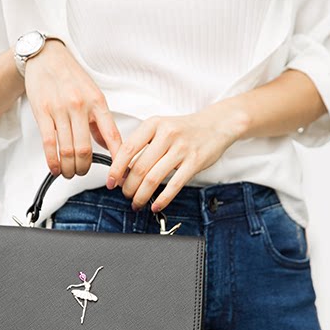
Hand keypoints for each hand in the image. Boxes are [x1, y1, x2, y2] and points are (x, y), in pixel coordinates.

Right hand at [24, 40, 121, 177]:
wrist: (46, 56)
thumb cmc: (73, 78)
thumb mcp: (95, 96)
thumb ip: (101, 123)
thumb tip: (110, 147)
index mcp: (98, 103)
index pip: (113, 137)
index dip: (117, 160)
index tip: (117, 175)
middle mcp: (80, 106)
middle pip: (85, 149)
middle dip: (85, 168)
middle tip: (83, 172)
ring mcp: (60, 109)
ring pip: (67, 150)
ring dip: (69, 168)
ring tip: (69, 173)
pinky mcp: (42, 112)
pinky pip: (49, 143)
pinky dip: (53, 161)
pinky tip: (55, 169)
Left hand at [107, 102, 249, 211]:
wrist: (217, 124)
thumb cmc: (186, 129)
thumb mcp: (161, 128)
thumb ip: (144, 144)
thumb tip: (124, 169)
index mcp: (154, 124)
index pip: (128, 149)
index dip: (116, 168)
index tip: (111, 182)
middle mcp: (167, 135)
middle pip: (139, 167)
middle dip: (129, 187)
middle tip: (126, 195)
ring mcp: (182, 148)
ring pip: (154, 178)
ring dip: (142, 195)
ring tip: (138, 202)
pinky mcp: (195, 162)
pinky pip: (175, 185)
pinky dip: (162, 199)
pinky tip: (156, 205)